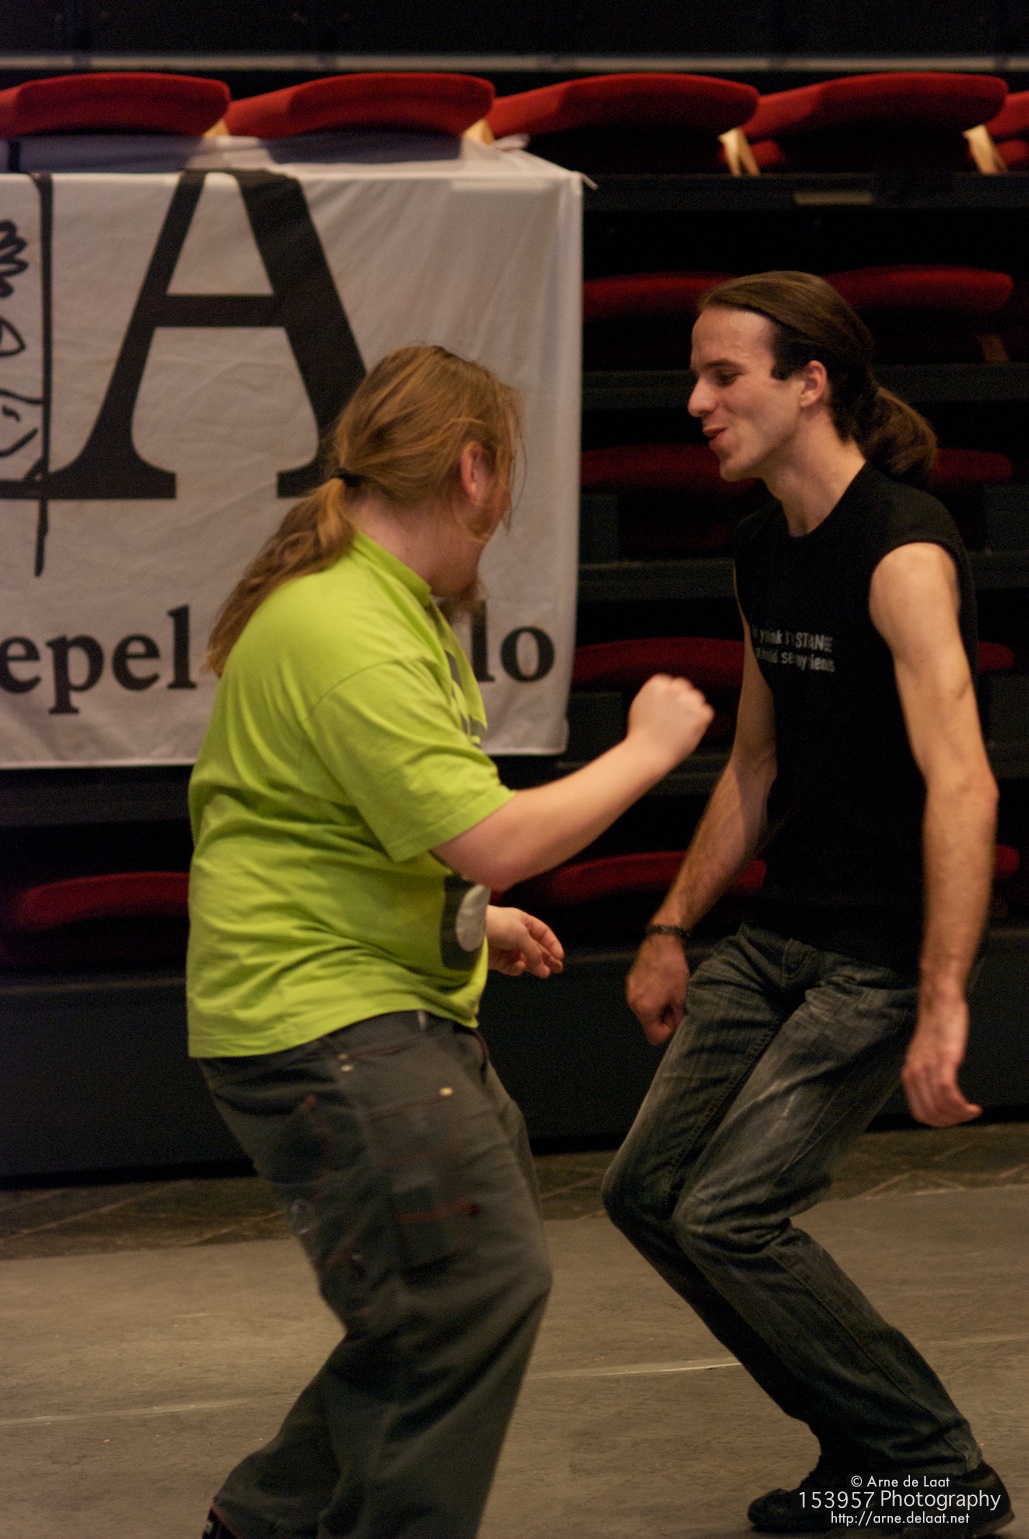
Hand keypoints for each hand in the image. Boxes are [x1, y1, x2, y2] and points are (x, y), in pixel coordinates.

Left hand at [486, 905, 564, 977]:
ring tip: (544, 974)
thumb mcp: (521, 934)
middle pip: (536, 948)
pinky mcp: (497, 960)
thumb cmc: (499, 925)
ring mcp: (506, 948)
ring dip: (535, 966)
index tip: (560, 957)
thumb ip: (534, 951)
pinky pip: (512, 966)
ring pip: (525, 959)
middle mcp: (515, 934)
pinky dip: (517, 968)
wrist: (471, 931)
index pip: (543, 933)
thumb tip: (542, 966)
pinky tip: (519, 966)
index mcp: (522, 921)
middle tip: (558, 969)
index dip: (552, 944)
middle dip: (547, 958)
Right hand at [626, 674, 714, 773]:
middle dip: (681, 701)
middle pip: (685, 687)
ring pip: (697, 698)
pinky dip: (701, 722)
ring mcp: (686, 702)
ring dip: (692, 710)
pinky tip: (687, 731)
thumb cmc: (641, 734)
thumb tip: (669, 686)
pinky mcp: (698, 715)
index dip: (668, 699)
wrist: (647, 753)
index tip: (663, 713)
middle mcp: (672, 689)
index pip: (671, 683)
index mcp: (657, 683)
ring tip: (678, 728)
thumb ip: (657, 693)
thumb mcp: (641, 704)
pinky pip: (707, 712)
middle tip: (672, 721)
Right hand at [626, 932, 688, 1044]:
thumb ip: (677, 1017)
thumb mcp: (681, 997)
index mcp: (645, 1010)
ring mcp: (630, 993)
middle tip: (673, 1001)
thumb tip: (675, 1024)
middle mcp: (633, 1004)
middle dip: (662, 1018)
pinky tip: (659, 983)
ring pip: (644, 1011)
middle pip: (648, 1024)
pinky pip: (640, 999)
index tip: (675, 1014)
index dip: (669, 1028)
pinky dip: (650, 997)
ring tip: (666, 991)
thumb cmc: (673, 970)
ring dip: (656, 1007)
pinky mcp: (630, 983)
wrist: (661, 944)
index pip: (655, 1037)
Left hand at [900, 996, 981, 1126]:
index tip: (954, 1119)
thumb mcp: (924, 1057)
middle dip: (951, 1122)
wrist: (939, 1004)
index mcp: (908, 1076)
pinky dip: (962, 1106)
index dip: (938, 1123)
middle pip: (930, 1115)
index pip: (919, 1114)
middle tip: (967, 1116)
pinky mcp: (944, 1059)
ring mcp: (928, 1067)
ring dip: (960, 1116)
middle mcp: (914, 1074)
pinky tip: (973, 1107)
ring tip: (973, 1112)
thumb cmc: (936, 1030)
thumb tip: (934, 1096)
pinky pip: (948, 1092)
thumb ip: (925, 1076)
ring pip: (940, 1107)